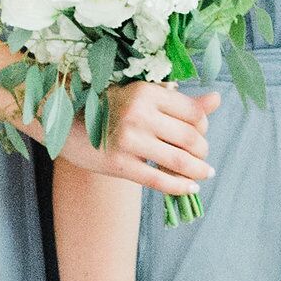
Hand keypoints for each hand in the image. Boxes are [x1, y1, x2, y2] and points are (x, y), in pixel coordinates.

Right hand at [51, 82, 213, 196]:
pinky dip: (180, 187)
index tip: (200, 134)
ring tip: (204, 174)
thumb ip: (180, 101)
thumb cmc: (109, 107)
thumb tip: (217, 100)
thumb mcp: (143, 97)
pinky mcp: (118, 163)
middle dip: (203, 151)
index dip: (204, 127)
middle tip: (202, 157)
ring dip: (198, 171)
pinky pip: (158, 180)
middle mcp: (138, 113)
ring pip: (179, 161)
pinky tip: (191, 188)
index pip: (194, 114)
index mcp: (147, 92)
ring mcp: (127, 140)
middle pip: (191, 138)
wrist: (62, 122)